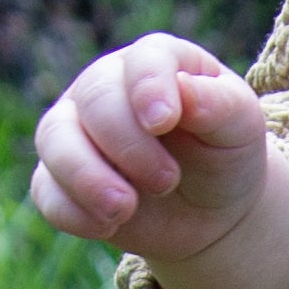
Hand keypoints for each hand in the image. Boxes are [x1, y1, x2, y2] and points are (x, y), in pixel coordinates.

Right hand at [32, 34, 288, 288]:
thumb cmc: (225, 155)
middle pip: (95, 100)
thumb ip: (221, 105)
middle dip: (129, 145)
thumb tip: (186, 91)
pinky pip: (48, 192)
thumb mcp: (241, 128)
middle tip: (168, 181)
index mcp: (156, 65)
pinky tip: (107, 227)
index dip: (148, 87)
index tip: (163, 122)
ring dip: (87, 178)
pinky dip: (74, 212)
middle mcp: (105, 88)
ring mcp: (75, 131)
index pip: (144, 61)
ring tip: (124, 208)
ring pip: (55, 140)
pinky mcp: (62, 179)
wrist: (212, 211)